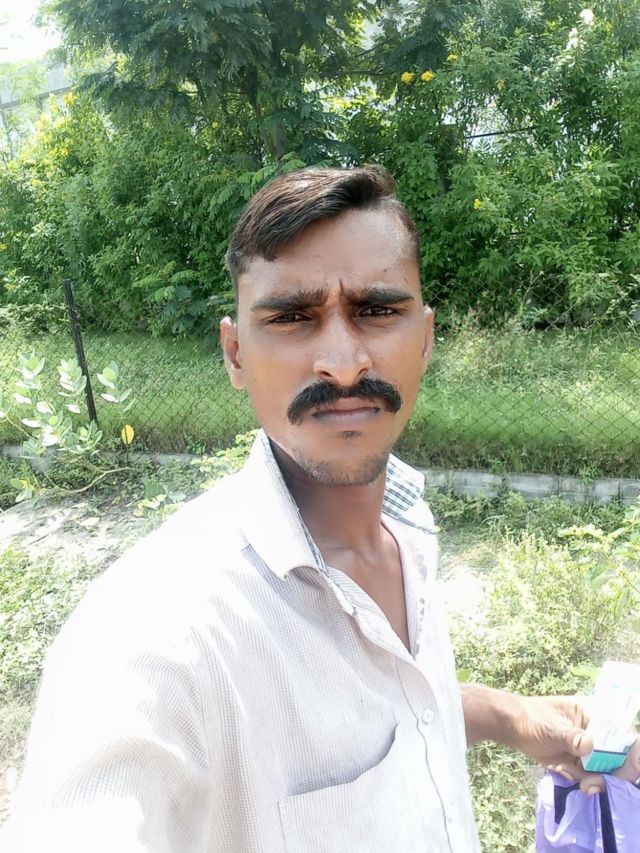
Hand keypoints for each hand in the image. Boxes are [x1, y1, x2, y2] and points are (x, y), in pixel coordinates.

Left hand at [512, 695, 638, 794]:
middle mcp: (600, 732)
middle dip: (612, 774)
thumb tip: (588, 745)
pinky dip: (581, 781)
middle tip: (591, 784)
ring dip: (594, 780)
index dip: (633, 751)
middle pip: (622, 757)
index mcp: (596, 713)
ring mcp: (593, 749)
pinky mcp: (584, 764)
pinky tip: (562, 770)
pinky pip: (593, 778)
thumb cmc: (531, 719)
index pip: (625, 731)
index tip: (630, 767)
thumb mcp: (549, 727)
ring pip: (609, 771)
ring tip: (570, 775)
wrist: (514, 728)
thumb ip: (569, 736)